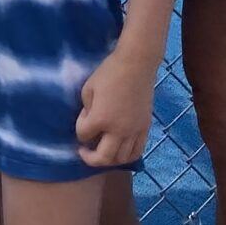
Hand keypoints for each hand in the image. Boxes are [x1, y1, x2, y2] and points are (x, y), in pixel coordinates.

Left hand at [75, 52, 154, 168]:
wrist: (136, 64)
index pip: (83, 135)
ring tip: (103, 152)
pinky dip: (128, 156)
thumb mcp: (88, 88)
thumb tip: (89, 122)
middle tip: (85, 152)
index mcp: (100, 119)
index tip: (83, 117)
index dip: (80, 129)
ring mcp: (134, 131)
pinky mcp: (145, 128)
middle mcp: (118, 130)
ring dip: (110, 160)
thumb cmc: (108, 72)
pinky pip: (138, 151)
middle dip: (91, 158)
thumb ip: (86, 110)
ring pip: (122, 159)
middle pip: (104, 157)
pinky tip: (120, 151)